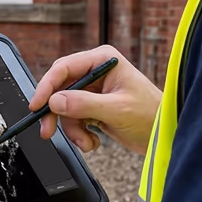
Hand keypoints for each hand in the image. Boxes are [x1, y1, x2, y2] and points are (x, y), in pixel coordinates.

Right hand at [31, 45, 161, 153]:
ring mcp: (94, 90)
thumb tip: (55, 102)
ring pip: (65, 108)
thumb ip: (84, 104)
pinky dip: (80, 134)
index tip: (37, 105)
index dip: (47, 86)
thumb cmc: (152, 115)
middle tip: (47, 131)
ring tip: (87, 141)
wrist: (164, 134)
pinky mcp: (93, 107)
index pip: (64, 68)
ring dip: (72, 129)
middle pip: (60, 89)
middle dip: (55, 113)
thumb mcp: (117, 109)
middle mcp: (96, 72)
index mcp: (103, 60)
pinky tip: (94, 140)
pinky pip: (74, 119)